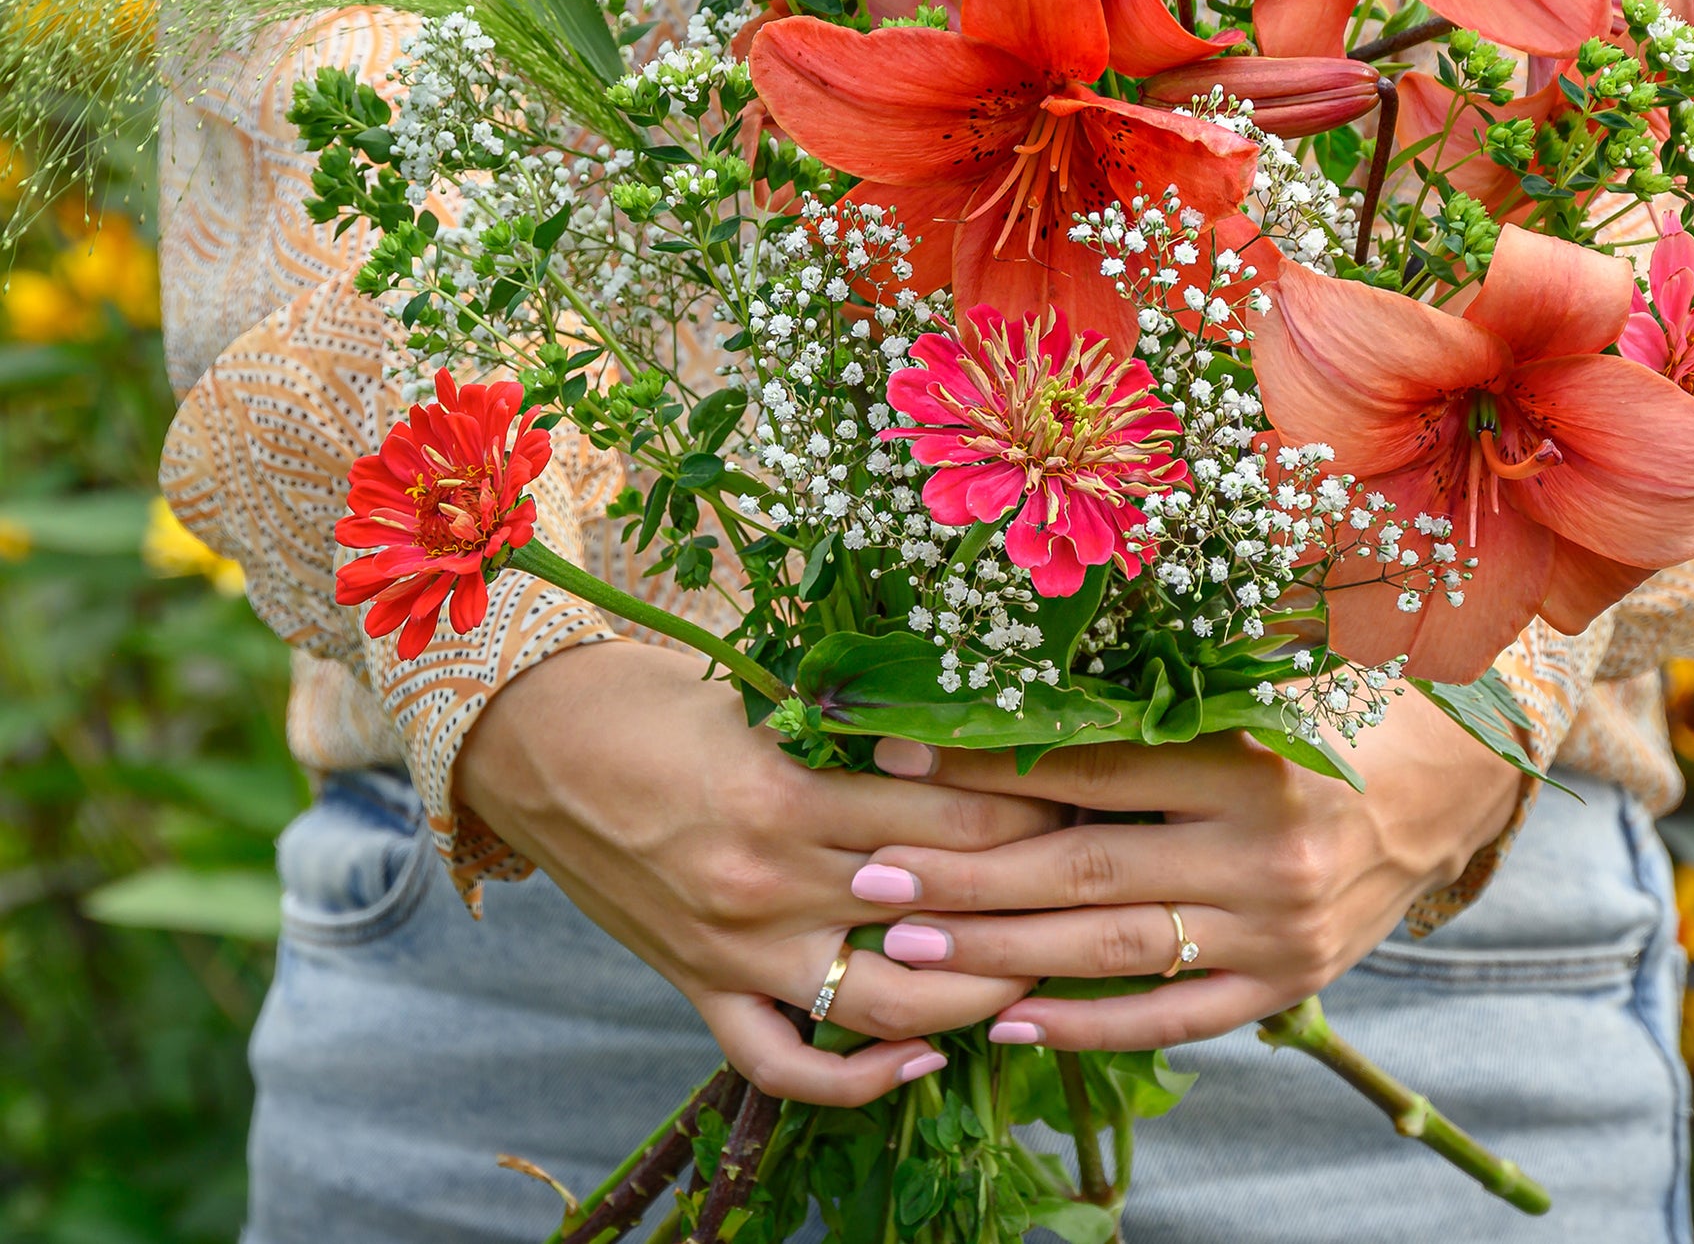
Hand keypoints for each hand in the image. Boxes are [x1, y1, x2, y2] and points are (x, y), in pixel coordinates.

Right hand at [456, 638, 1066, 1102]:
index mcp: (780, 796)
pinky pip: (786, 1062)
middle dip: (1030, 891)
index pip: (945, 817)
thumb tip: (958, 732)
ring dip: (976, 995)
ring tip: (1042, 965)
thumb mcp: (752, 692)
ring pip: (885, 1005)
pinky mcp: (699, 987)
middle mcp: (764, 886)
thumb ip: (847, 726)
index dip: (1029, 807)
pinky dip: (857, 1079)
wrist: (526, 742)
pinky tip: (922, 1061)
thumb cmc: (644, 695)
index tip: (1084, 790)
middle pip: (937, 911)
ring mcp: (733, 951)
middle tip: (1092, 871)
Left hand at [852, 687, 1524, 1049]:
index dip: (986, 763)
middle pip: (1084, 869)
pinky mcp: (1287, 985)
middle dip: (967, 874)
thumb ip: (1153, 699)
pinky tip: (1011, 1021)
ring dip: (1002, 950)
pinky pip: (1174, 1018)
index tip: (898, 755)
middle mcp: (1262, 851)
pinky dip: (1090, 1025)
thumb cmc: (1326, 714)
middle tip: (875, 874)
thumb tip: (1016, 692)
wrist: (1445, 784)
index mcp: (1248, 760)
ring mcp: (1277, 930)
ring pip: (1114, 948)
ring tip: (913, 943)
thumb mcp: (1249, 689)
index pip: (1089, 767)